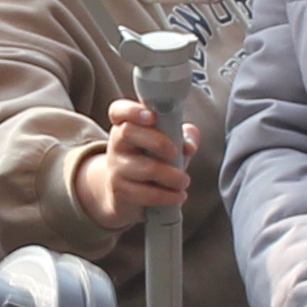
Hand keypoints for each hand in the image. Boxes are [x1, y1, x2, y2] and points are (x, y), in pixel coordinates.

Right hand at [71, 99, 190, 229]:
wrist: (125, 195)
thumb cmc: (151, 161)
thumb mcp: (168, 144)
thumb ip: (182, 137)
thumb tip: (190, 144)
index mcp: (127, 125)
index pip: (119, 110)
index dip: (132, 110)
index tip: (152, 116)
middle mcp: (117, 144)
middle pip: (129, 132)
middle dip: (158, 141)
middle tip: (176, 152)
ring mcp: (116, 168)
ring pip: (143, 167)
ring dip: (170, 175)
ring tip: (184, 181)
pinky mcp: (120, 191)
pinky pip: (145, 193)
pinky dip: (167, 196)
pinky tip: (178, 196)